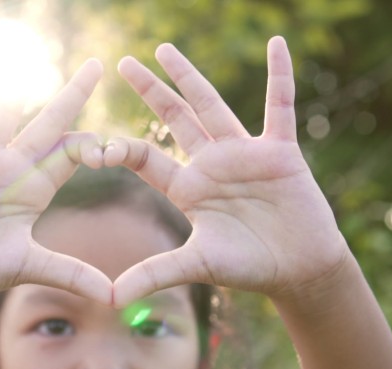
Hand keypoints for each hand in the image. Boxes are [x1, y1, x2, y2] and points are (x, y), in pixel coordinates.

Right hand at [0, 54, 111, 307]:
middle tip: (97, 65)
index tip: (110, 150)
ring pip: (0, 116)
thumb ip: (70, 274)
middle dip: (72, 95)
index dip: (93, 145)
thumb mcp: (28, 267)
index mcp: (36, 189)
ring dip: (12, 93)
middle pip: (48, 122)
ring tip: (25, 58)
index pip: (72, 153)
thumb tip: (114, 297)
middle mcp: (12, 168)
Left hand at [108, 37, 349, 305]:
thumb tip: (111, 298)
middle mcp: (209, 164)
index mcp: (187, 188)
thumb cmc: (247, 266)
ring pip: (212, 106)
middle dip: (150, 91)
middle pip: (173, 119)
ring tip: (166, 49)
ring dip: (190, 77)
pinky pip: (279, 107)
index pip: (146, 159)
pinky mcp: (280, 151)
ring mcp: (243, 153)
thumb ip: (155, 274)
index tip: (94, 141)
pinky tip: (276, 46)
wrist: (297, 269)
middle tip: (125, 62)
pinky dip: (280, 77)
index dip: (120, 149)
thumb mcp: (196, 266)